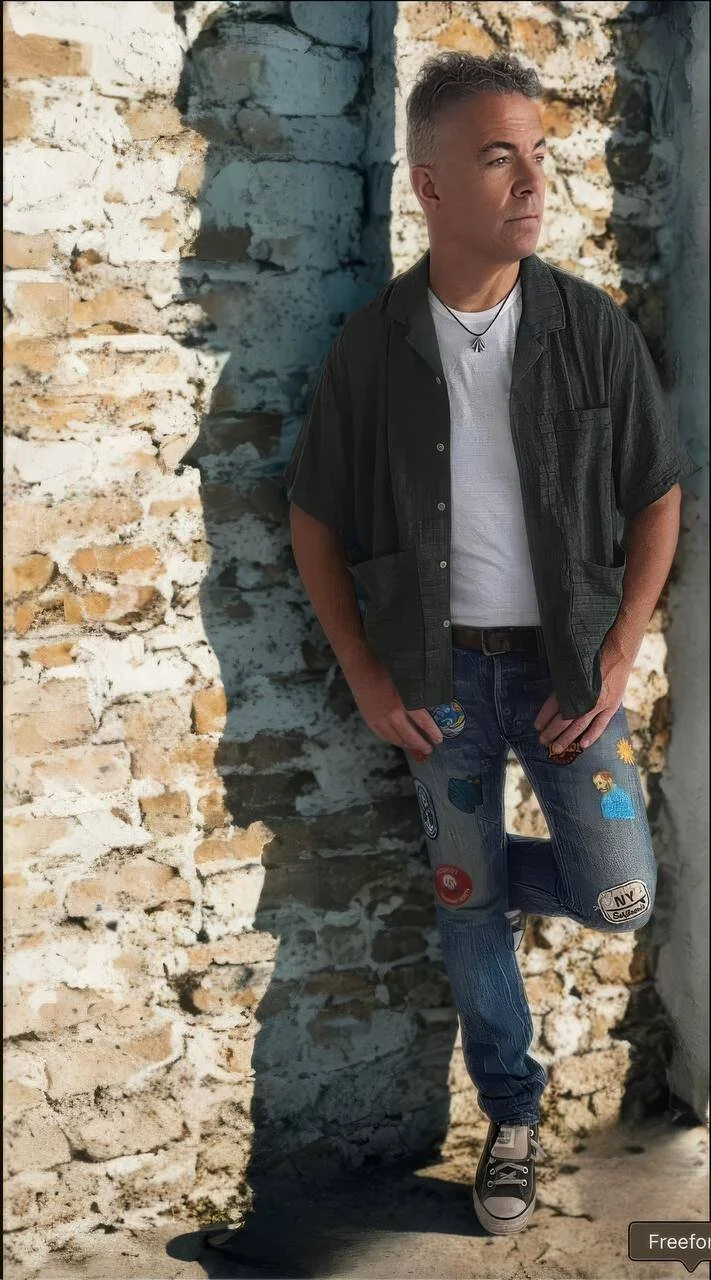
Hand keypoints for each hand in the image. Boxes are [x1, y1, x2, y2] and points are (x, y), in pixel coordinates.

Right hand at [346, 654, 443, 756]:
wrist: (360, 665)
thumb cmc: (384, 666)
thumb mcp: (407, 678)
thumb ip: (418, 692)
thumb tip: (431, 700)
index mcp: (403, 703)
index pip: (423, 723)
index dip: (432, 733)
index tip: (438, 739)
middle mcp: (391, 715)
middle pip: (409, 736)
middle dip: (421, 744)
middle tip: (429, 748)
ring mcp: (379, 719)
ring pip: (396, 739)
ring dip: (407, 745)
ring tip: (416, 747)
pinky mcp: (370, 720)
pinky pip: (383, 736)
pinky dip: (392, 740)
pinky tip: (397, 741)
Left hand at [534, 637, 633, 754]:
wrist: (618, 652)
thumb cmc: (594, 656)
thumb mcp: (574, 667)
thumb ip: (565, 683)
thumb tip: (554, 697)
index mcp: (571, 686)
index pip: (553, 705)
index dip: (544, 716)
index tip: (537, 725)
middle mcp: (583, 697)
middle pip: (563, 719)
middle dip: (551, 732)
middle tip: (542, 741)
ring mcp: (597, 704)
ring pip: (578, 726)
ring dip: (565, 739)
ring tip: (555, 749)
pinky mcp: (610, 706)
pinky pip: (600, 725)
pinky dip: (591, 736)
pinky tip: (581, 745)